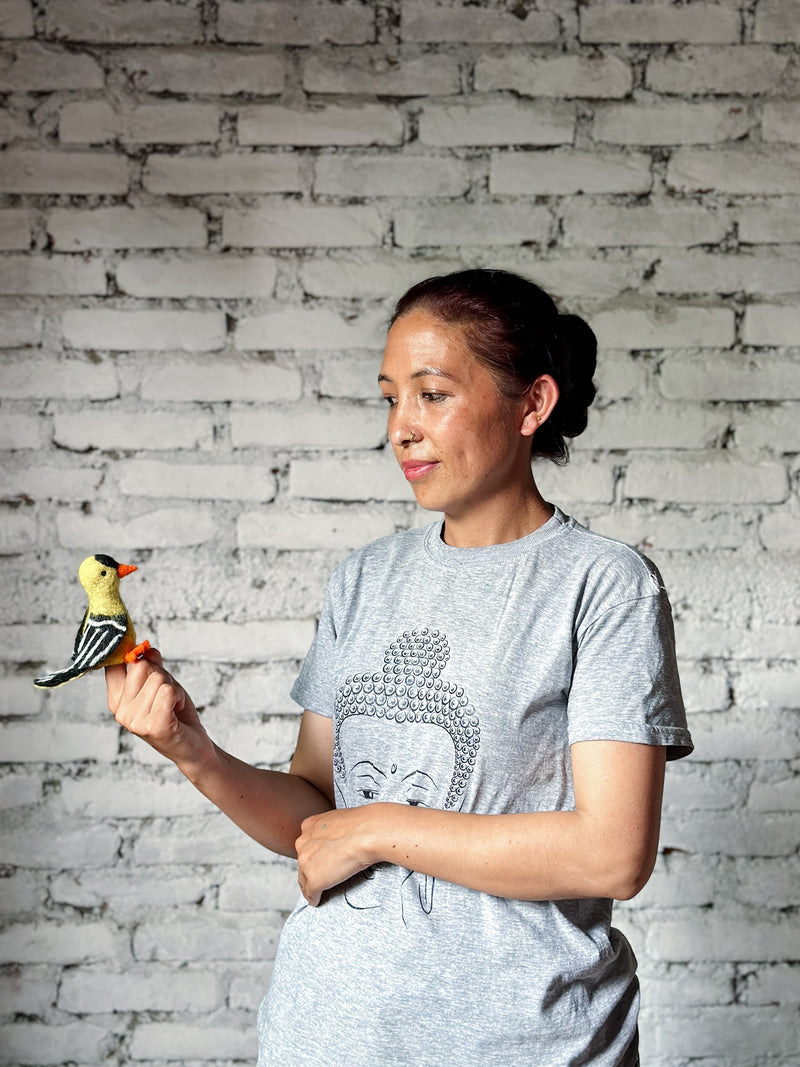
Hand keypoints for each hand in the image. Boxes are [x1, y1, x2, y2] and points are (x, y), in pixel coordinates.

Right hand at [106, 647, 211, 771]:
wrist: (192, 746)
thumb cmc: (176, 715)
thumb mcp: (163, 685)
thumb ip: (153, 666)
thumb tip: (147, 649)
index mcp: (117, 700)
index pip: (113, 664)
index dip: (127, 651)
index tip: (138, 650)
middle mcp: (121, 712)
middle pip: (140, 666)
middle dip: (161, 675)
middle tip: (167, 694)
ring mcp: (135, 721)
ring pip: (157, 678)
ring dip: (173, 688)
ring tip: (173, 705)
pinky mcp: (153, 726)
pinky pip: (168, 691)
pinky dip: (179, 696)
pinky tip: (177, 710)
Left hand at [295, 806, 379, 906]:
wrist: (368, 833)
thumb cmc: (362, 823)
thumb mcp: (340, 819)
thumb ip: (332, 830)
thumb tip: (339, 838)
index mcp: (309, 826)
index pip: (306, 845)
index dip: (314, 855)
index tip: (320, 860)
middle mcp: (303, 844)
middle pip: (303, 862)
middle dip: (311, 869)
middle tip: (322, 875)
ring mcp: (307, 863)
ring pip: (304, 879)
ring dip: (310, 886)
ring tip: (316, 892)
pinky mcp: (314, 880)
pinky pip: (311, 893)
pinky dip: (314, 898)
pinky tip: (317, 900)